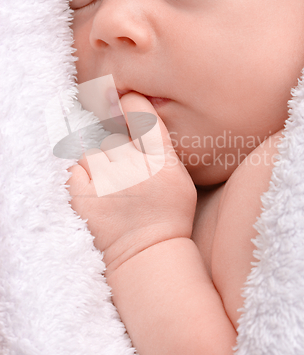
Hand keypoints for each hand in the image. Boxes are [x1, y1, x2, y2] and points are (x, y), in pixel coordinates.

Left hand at [66, 92, 196, 274]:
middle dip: (113, 145)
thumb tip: (136, 115)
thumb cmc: (166, 215)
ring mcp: (107, 181)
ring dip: (96, 161)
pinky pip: (74, 168)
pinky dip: (80, 175)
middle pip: (112, 135)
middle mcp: (134, 167)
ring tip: (107, 184)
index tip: (124, 102)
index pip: (143, 116)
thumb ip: (162, 146)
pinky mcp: (84, 197)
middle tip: (120, 169)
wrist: (148, 253)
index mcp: (162, 161)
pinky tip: (92, 188)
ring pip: (91, 150)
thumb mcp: (179, 177)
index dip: (131, 103)